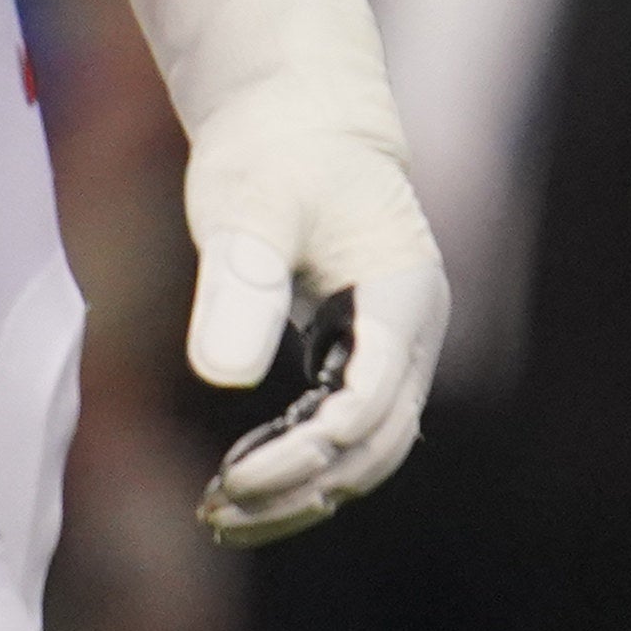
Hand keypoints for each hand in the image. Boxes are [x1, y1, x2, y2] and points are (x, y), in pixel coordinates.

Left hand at [180, 81, 449, 543]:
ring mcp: (396, 343)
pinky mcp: (364, 352)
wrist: (298, 118)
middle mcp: (415, 326)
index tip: (229, 478)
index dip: (307, 452)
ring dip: (305, 490)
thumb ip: (240, 284)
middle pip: (381, 441)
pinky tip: (238, 475)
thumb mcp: (249, 206)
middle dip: (305, 487)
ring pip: (371, 448)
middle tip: (215, 511)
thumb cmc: (276, 151)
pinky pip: (348, 430)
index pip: (372, 401)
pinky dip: (301, 466)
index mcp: (407, 290)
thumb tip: (224, 377)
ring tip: (219, 513)